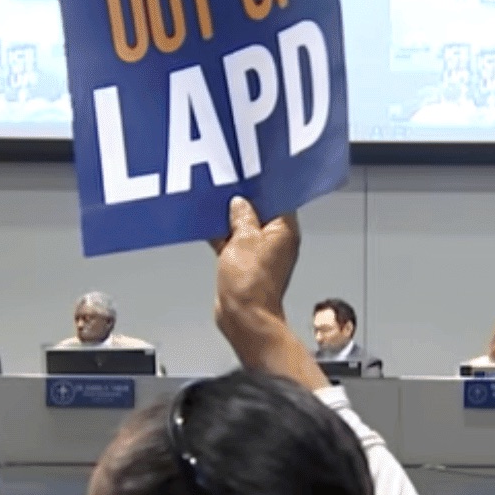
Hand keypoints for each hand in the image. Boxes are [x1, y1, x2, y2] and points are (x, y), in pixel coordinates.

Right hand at [211, 196, 298, 339]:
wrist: (242, 317)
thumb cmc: (251, 284)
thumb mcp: (243, 238)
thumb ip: (241, 216)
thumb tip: (239, 204)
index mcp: (286, 232)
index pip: (278, 200)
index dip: (263, 188)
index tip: (247, 178)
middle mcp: (276, 243)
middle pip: (260, 213)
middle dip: (243, 202)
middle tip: (228, 189)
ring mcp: (260, 255)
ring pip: (244, 228)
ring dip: (231, 221)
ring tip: (216, 206)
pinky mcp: (245, 265)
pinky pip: (234, 244)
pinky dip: (223, 237)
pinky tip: (209, 227)